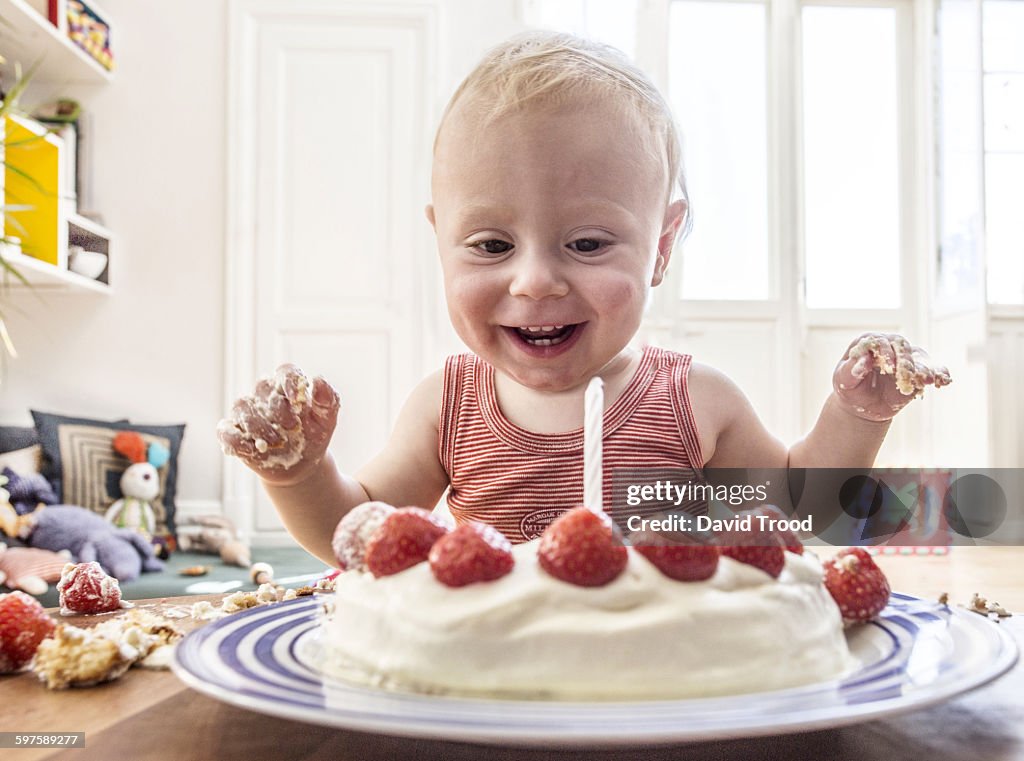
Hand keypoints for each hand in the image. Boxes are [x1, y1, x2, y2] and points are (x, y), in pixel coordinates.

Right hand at [216, 364, 339, 485]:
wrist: (300, 465)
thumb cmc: (313, 437)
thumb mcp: (326, 421)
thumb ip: (328, 400)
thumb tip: (318, 379)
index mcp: (288, 387)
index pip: (286, 372)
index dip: (289, 382)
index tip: (298, 400)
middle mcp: (264, 396)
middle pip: (262, 388)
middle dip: (277, 408)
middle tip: (292, 427)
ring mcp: (247, 414)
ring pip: (242, 407)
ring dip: (259, 425)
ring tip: (277, 442)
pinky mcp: (233, 433)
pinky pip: (226, 431)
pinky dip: (236, 440)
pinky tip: (253, 450)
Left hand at [832, 333, 951, 421]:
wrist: (865, 405)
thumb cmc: (851, 389)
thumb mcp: (844, 381)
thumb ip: (852, 370)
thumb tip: (864, 359)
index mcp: (869, 342)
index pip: (879, 341)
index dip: (884, 352)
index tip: (887, 366)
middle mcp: (890, 345)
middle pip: (902, 347)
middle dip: (904, 361)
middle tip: (905, 375)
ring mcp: (906, 357)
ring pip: (919, 358)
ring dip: (924, 368)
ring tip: (926, 380)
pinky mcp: (919, 371)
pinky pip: (933, 369)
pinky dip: (939, 373)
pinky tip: (943, 381)